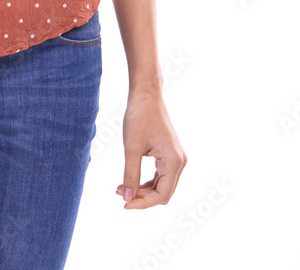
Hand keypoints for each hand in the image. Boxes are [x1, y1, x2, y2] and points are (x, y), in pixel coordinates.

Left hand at [116, 90, 186, 208]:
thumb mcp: (132, 147)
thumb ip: (130, 174)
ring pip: (161, 185)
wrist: (146, 95)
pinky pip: (159, 175)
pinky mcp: (168, 154)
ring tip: (121, 189)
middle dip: (143, 197)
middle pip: (164, 192)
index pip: (162, 195)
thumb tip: (127, 198)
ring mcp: (175, 158)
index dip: (144, 203)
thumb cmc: (139, 117)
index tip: (125, 205)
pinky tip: (130, 181)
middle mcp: (179, 162)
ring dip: (143, 190)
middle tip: (120, 196)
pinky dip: (146, 181)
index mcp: (174, 161)